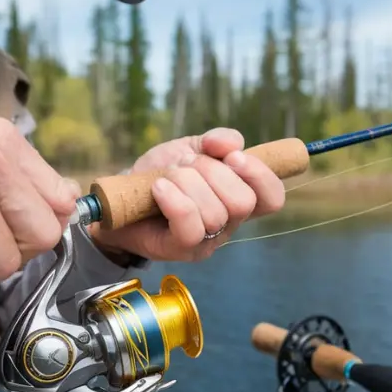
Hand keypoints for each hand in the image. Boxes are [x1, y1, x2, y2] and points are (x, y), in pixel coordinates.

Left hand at [89, 128, 285, 261]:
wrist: (119, 194)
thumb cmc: (159, 174)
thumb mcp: (191, 148)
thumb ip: (216, 141)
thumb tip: (231, 143)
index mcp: (237, 199)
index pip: (272, 198)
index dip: (260, 174)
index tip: (233, 157)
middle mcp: (228, 224)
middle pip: (243, 202)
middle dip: (212, 172)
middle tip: (187, 165)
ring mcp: (205, 241)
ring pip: (215, 213)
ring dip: (187, 182)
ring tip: (166, 177)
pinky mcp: (179, 249)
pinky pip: (190, 227)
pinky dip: (175, 200)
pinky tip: (158, 188)